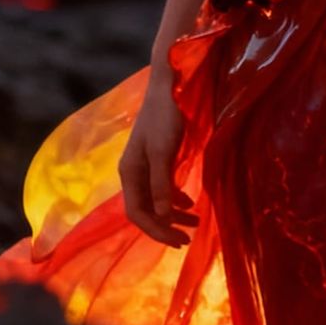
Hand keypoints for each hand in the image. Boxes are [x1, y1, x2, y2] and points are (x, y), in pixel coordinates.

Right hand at [119, 77, 198, 246]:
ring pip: (155, 200)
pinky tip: (189, 202)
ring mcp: (144, 164)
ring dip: (172, 214)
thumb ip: (161, 184)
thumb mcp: (163, 152)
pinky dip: (175, 198)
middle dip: (165, 226)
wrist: (169, 83)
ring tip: (195, 223)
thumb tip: (162, 217)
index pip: (137, 214)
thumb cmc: (165, 116)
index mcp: (130, 172)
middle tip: (188, 239)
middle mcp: (133, 171)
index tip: (179, 241)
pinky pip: (162, 187)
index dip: (156, 231)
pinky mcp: (157, 156)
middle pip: (145, 210)